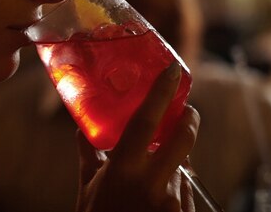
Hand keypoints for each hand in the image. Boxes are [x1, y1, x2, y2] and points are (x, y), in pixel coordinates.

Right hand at [75, 63, 199, 211]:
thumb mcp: (88, 188)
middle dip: (189, 121)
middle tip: (187, 111)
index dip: (162, 93)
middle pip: (184, 139)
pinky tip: (155, 200)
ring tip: (150, 179)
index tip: (173, 72)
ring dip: (172, 167)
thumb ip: (88, 156)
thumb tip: (82, 129)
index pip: (147, 121)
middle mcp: (150, 182)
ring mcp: (169, 202)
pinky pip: (183, 193)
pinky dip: (173, 190)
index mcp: (123, 169)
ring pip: (182, 170)